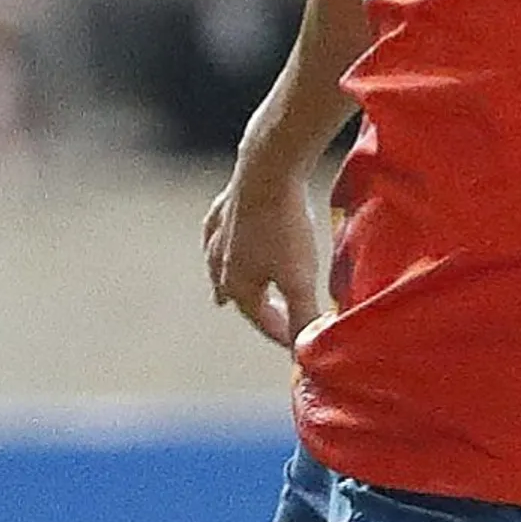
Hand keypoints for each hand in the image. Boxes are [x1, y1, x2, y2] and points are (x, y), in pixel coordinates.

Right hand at [204, 146, 324, 350]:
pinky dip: (218, 245)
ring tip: (220, 298)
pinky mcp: (223, 207)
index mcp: (237, 286)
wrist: (267, 169)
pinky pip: (217, 234)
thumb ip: (302, 317)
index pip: (263, 322)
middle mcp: (219, 263)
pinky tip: (214, 241)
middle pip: (239, 297)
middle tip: (270, 324)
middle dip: (256, 312)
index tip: (300, 345)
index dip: (284, 335)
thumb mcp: (300, 278)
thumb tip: (306, 352)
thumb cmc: (284, 226)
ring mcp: (218, 235)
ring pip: (219, 267)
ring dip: (226, 284)